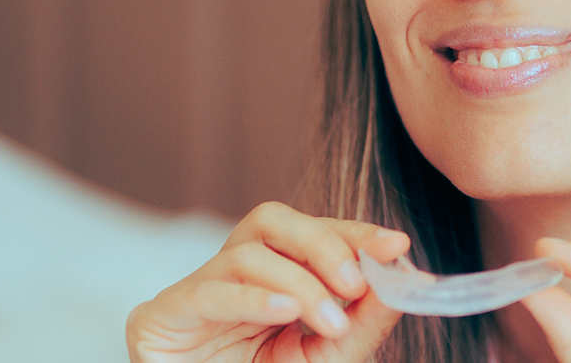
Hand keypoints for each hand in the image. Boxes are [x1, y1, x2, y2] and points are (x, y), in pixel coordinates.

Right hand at [127, 202, 411, 362]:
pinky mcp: (164, 315)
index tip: (396, 245)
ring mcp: (196, 290)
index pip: (311, 233)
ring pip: (247, 252)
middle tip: (356, 283)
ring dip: (299, 283)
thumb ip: (363, 323)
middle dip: (324, 244)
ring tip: (328, 322)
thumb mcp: (326, 357)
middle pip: (274, 221)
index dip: (354, 233)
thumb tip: (405, 283)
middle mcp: (232, 273)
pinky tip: (284, 313)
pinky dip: (255, 299)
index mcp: (270, 277)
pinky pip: (210, 291)